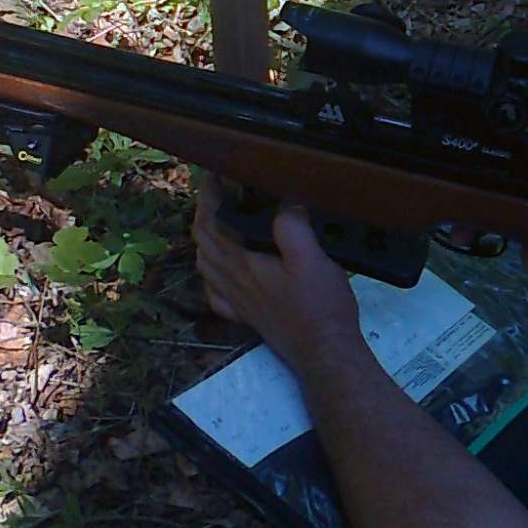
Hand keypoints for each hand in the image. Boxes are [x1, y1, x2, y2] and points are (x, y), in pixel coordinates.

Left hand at [191, 174, 362, 372]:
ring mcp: (236, 301)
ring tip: (216, 221)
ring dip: (204, 239)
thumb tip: (283, 200)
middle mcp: (231, 281)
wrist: (325, 352)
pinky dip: (211, 274)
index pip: (210, 223)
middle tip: (217, 191)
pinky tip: (221, 270)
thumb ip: (292, 227)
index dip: (208, 197)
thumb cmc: (319, 305)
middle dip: (204, 212)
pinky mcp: (246, 316)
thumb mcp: (311, 259)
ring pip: (205, 265)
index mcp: (242, 263)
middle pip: (202, 242)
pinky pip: (215, 292)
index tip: (215, 174)